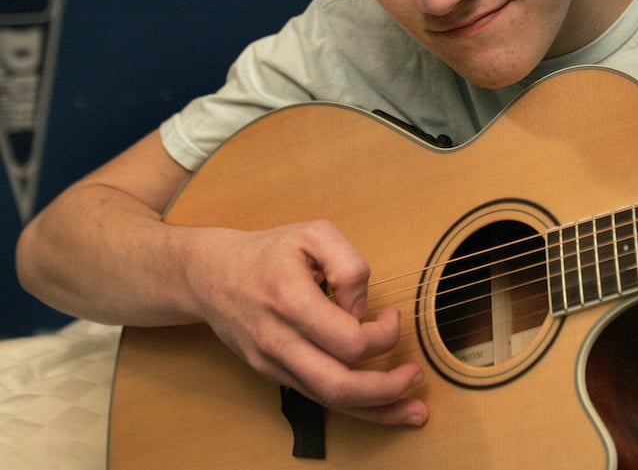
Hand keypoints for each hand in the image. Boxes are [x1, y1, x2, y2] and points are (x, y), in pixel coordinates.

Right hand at [184, 219, 428, 425]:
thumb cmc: (269, 252)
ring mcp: (274, 364)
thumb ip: (349, 265)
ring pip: (329, 402)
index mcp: (291, 302)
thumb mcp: (315, 235)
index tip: (391, 317)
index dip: (381, 334)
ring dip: (377, 411)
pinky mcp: (274, 375)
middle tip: (416, 375)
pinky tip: (383, 410)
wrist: (211, 276)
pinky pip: (318, 399)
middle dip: (386, 389)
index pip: (347, 340)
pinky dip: (355, 409)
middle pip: (339, 386)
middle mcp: (279, 341)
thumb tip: (362, 309)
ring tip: (415, 411)